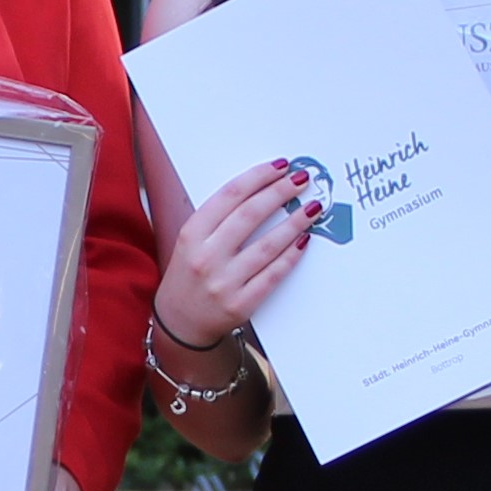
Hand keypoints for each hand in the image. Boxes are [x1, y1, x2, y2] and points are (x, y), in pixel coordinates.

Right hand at [156, 160, 315, 351]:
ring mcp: (224, 282)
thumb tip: (262, 190)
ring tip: (311, 208)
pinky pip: (273, 275)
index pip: (230, 195)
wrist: (178, 323)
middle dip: (280, 192)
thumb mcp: (190, 241)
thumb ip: (219, 218)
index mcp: (191, 234)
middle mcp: (206, 256)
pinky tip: (303, 240)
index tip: (280, 167)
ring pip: (268, 245)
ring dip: (294, 223)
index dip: (259, 177)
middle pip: (251, 214)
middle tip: (301, 180)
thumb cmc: (188, 275)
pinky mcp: (241, 304)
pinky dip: (291, 256)